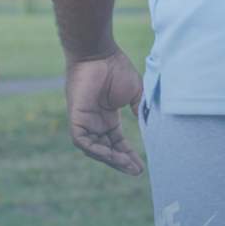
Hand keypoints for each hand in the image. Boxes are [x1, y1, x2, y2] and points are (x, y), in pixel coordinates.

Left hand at [64, 49, 145, 175]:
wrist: (99, 54)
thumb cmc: (116, 68)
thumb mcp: (134, 93)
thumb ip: (140, 110)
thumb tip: (148, 125)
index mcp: (106, 116)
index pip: (116, 142)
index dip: (128, 154)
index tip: (141, 167)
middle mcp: (94, 121)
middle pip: (106, 149)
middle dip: (120, 161)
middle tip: (136, 172)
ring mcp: (84, 120)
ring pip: (94, 149)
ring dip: (111, 159)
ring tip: (128, 167)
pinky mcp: (76, 117)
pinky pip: (82, 141)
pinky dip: (96, 150)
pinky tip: (112, 156)